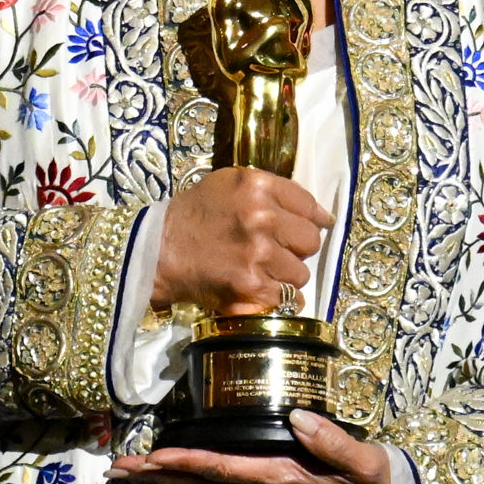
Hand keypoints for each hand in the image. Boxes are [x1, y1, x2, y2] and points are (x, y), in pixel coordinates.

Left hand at [111, 411, 393, 483]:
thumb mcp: (367, 466)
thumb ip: (333, 443)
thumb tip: (296, 416)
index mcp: (285, 480)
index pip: (226, 469)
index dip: (187, 462)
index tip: (153, 456)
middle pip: (203, 483)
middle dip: (159, 475)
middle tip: (117, 467)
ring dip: (169, 478)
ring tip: (133, 469)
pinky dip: (192, 478)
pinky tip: (176, 473)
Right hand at [152, 168, 328, 314]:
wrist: (161, 249)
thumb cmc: (197, 213)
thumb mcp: (232, 183)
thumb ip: (277, 191)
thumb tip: (322, 215)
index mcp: (258, 188)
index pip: (309, 206)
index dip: (313, 220)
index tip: (310, 228)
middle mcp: (261, 219)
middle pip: (310, 241)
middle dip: (297, 248)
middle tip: (277, 249)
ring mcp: (257, 256)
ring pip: (301, 274)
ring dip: (286, 275)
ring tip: (263, 270)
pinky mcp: (250, 288)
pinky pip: (288, 300)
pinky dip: (279, 299)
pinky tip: (261, 290)